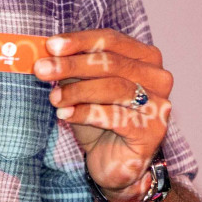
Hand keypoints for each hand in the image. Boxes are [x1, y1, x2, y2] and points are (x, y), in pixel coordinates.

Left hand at [34, 29, 172, 201]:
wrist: (113, 161)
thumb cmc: (100, 119)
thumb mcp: (84, 87)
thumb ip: (72, 68)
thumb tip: (47, 53)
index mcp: (145, 57)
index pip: (112, 40)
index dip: (80, 41)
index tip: (51, 46)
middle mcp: (158, 77)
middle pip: (112, 63)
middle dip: (72, 65)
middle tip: (42, 69)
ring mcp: (159, 104)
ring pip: (114, 87)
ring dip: (77, 91)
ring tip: (54, 98)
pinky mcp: (153, 130)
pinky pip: (115, 116)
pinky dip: (85, 113)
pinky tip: (65, 115)